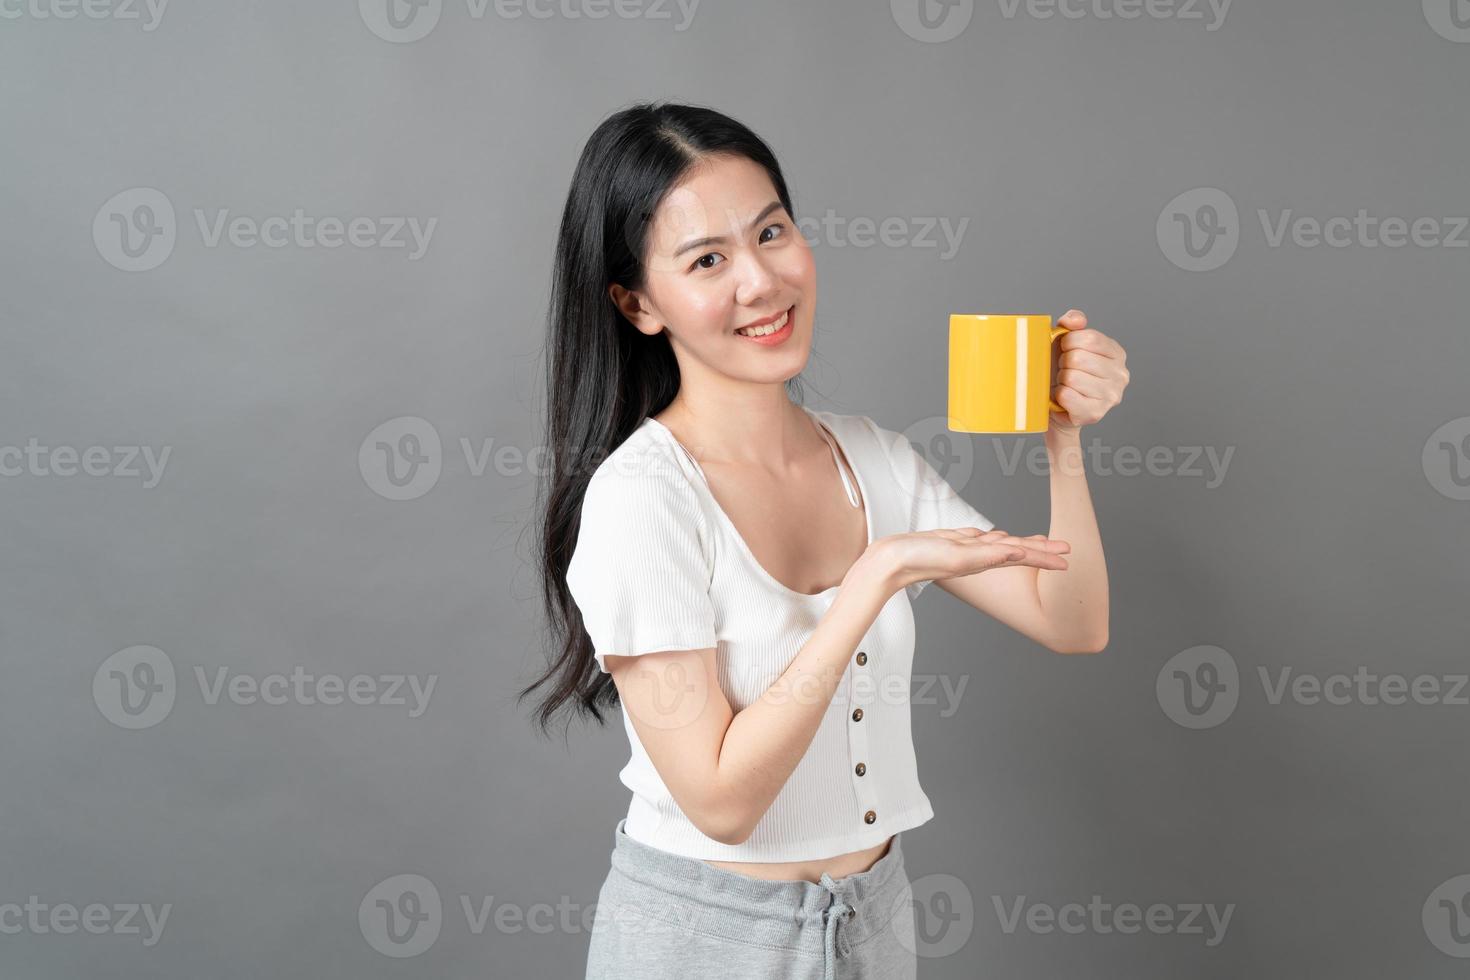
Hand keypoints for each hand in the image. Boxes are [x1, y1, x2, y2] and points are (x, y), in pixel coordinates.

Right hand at [863, 527, 1070, 595]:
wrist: (890, 560)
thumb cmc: (920, 560)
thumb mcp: (958, 556)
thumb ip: (987, 556)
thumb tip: (1017, 555)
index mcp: (983, 559)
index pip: (1021, 556)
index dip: (1045, 557)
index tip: (1068, 560)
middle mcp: (979, 555)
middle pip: (1017, 549)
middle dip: (1042, 549)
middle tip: (1065, 548)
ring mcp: (966, 548)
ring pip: (1001, 543)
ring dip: (1023, 543)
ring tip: (1041, 542)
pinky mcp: (952, 541)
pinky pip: (981, 539)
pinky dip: (995, 538)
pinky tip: (1001, 538)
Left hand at [1049, 309, 1129, 435]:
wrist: (1056, 406)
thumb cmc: (1062, 371)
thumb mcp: (1067, 341)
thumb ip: (1072, 323)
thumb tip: (1074, 320)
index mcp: (1116, 353)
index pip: (1090, 338)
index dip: (1069, 342)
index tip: (1065, 350)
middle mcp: (1121, 374)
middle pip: (1079, 358)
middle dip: (1063, 363)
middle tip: (1065, 371)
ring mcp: (1111, 395)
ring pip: (1071, 377)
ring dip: (1061, 380)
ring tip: (1065, 384)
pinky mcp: (1096, 413)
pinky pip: (1066, 396)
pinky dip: (1058, 395)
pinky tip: (1064, 397)